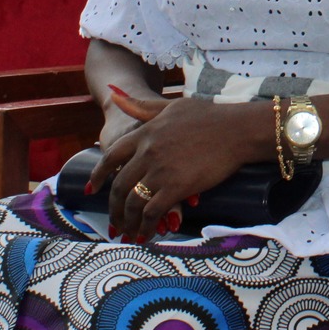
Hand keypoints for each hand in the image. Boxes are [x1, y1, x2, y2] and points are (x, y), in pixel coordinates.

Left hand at [87, 90, 258, 241]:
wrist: (236, 130)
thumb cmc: (209, 116)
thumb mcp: (171, 106)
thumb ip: (141, 106)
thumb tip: (113, 96)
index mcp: (145, 133)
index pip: (111, 156)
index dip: (99, 175)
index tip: (93, 189)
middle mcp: (147, 153)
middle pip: (119, 185)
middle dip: (113, 207)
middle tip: (114, 220)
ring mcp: (161, 171)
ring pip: (133, 202)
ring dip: (128, 221)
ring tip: (129, 232)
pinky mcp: (177, 187)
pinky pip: (152, 212)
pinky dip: (146, 226)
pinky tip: (146, 234)